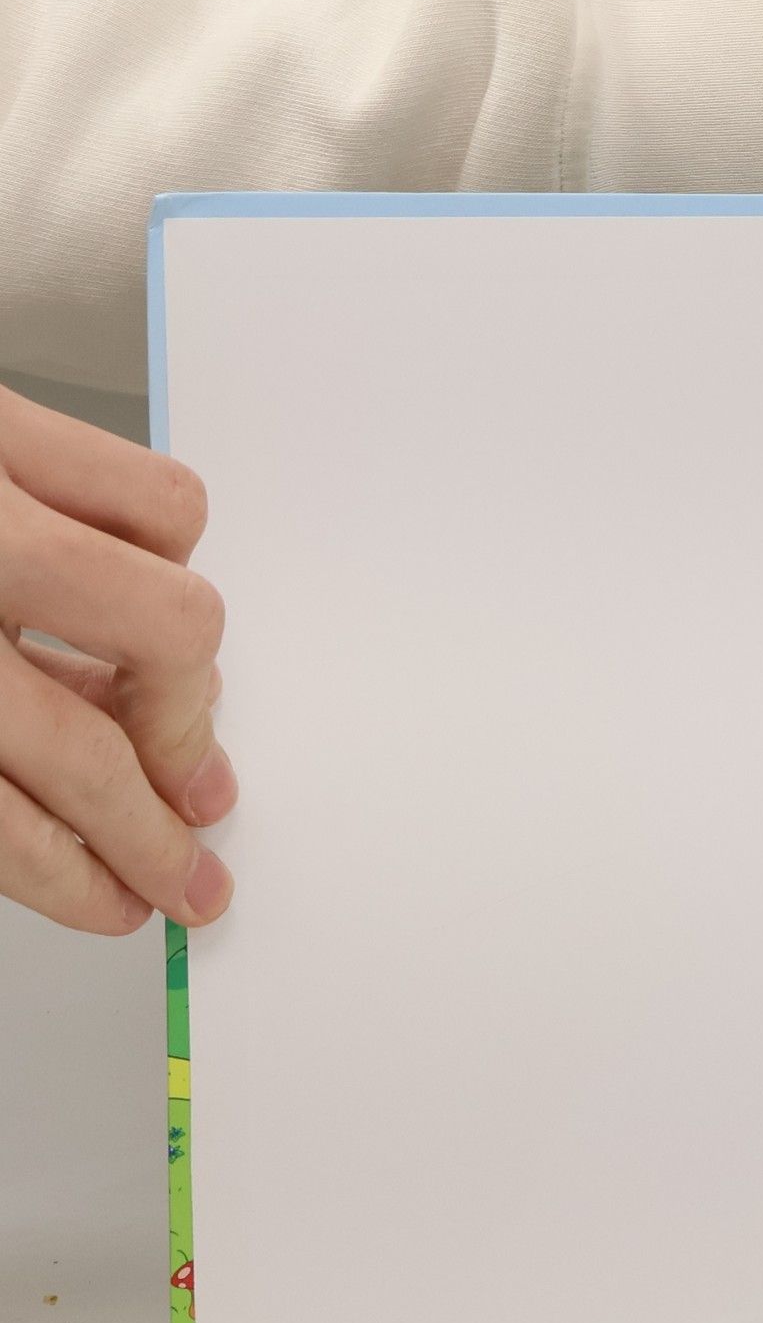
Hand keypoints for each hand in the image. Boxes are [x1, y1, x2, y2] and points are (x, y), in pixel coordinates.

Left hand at [0, 386, 233, 934]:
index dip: (76, 877)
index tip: (120, 897)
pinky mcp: (3, 424)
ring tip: (180, 730)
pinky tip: (139, 594)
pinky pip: (158, 504)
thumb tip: (44, 823)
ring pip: (164, 621)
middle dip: (156, 827)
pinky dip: (171, 562)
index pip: (0, 828)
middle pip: (89, 750)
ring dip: (184, 694)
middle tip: (184, 854)